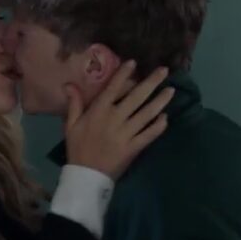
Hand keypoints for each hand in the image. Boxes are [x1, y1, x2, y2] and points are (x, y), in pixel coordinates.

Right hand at [64, 61, 174, 179]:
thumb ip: (74, 104)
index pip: (113, 88)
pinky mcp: (134, 147)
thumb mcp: (70, 125)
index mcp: (99, 111)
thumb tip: (69, 84)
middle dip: (151, 82)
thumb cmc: (78, 148)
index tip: (134, 62)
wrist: (85, 176)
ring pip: (146, 114)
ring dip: (160, 101)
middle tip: (164, 71)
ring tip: (171, 91)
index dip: (124, 74)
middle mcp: (115, 118)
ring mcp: (126, 133)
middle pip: (136, 97)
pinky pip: (149, 134)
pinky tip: (166, 118)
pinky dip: (158, 126)